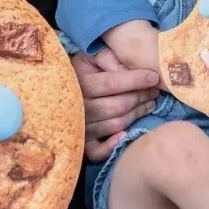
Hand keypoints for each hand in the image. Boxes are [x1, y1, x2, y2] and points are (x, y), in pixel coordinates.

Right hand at [72, 48, 159, 162]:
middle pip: (118, 106)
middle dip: (140, 97)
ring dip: (136, 115)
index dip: (136, 81)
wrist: (54, 89)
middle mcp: (79, 107)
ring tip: (150, 104)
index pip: (112, 83)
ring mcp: (79, 127)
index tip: (154, 77)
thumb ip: (108, 58)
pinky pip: (97, 151)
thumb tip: (128, 70)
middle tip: (154, 91)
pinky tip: (126, 134)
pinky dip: (112, 145)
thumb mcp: (90, 57)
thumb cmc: (80, 70)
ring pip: (115, 125)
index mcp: (80, 83)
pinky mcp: (81, 143)